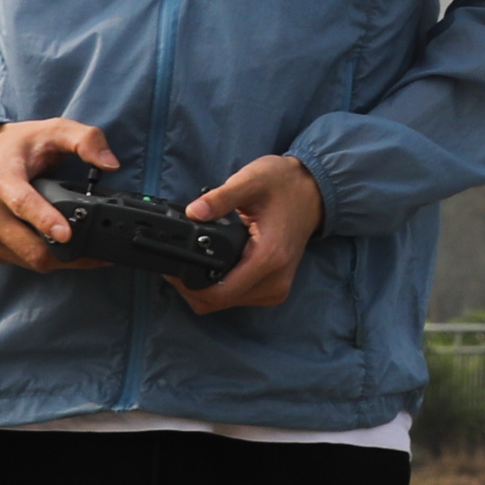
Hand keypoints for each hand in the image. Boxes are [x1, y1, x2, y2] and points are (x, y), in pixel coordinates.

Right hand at [0, 117, 126, 271]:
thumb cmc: (12, 146)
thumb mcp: (51, 130)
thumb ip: (86, 140)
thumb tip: (111, 164)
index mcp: (0, 180)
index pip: (23, 204)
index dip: (46, 221)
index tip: (66, 234)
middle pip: (30, 246)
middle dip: (67, 252)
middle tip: (98, 251)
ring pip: (27, 261)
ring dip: (56, 258)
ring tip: (80, 246)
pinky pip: (16, 263)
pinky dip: (38, 258)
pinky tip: (49, 243)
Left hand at [171, 155, 326, 314]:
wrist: (313, 191)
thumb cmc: (283, 184)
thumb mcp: (251, 180)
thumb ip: (221, 198)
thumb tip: (191, 213)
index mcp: (269, 258)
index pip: (219, 293)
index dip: (188, 286)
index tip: (171, 269)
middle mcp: (275, 281)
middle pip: (219, 303)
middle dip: (191, 288)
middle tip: (176, 264)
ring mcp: (276, 288)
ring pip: (226, 304)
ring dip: (204, 290)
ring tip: (193, 262)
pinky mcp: (275, 289)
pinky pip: (237, 299)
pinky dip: (219, 289)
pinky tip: (213, 268)